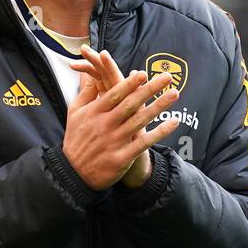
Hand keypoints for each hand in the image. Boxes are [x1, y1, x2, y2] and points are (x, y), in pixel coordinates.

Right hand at [62, 48, 180, 189]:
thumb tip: (90, 74)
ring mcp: (114, 142)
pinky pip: (144, 143)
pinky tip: (173, 122)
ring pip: (140, 121)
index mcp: (94, 113)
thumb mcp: (74, 113)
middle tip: (167, 77)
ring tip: (174, 94)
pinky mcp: (122, 158)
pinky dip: (159, 132)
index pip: (114, 95)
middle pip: (130, 104)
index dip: (129, 84)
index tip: (143, 74)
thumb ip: (85, 93)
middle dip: (149, 90)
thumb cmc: (75, 140)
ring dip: (158, 106)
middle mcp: (105, 125)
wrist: (73, 173)